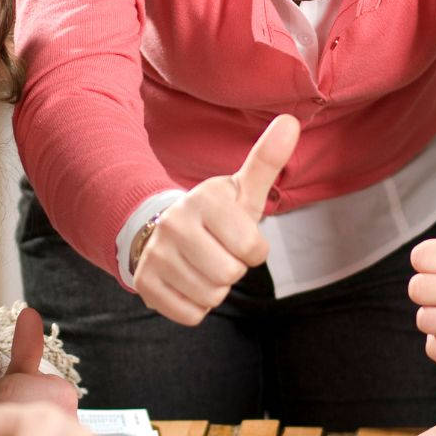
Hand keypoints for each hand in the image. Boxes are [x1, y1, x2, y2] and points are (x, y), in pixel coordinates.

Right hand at [133, 115, 297, 325]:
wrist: (160, 231)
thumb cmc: (216, 214)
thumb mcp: (241, 190)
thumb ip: (267, 160)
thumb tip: (292, 121)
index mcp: (203, 200)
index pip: (251, 249)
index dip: (253, 250)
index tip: (239, 238)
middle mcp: (174, 224)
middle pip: (230, 275)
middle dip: (233, 270)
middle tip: (218, 252)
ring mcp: (155, 255)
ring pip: (211, 297)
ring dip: (215, 288)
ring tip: (202, 264)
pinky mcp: (144, 284)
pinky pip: (191, 314)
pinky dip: (195, 305)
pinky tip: (186, 281)